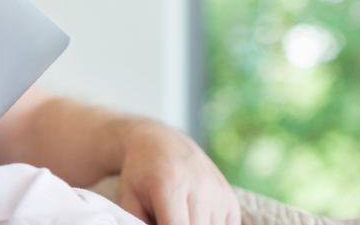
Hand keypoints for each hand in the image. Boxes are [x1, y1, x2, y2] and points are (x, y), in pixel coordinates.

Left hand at [114, 121, 239, 224]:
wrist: (162, 143)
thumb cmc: (140, 174)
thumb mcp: (128, 197)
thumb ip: (137, 223)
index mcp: (169, 184)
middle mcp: (199, 186)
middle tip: (165, 219)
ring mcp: (218, 192)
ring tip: (179, 216)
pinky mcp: (230, 198)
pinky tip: (194, 218)